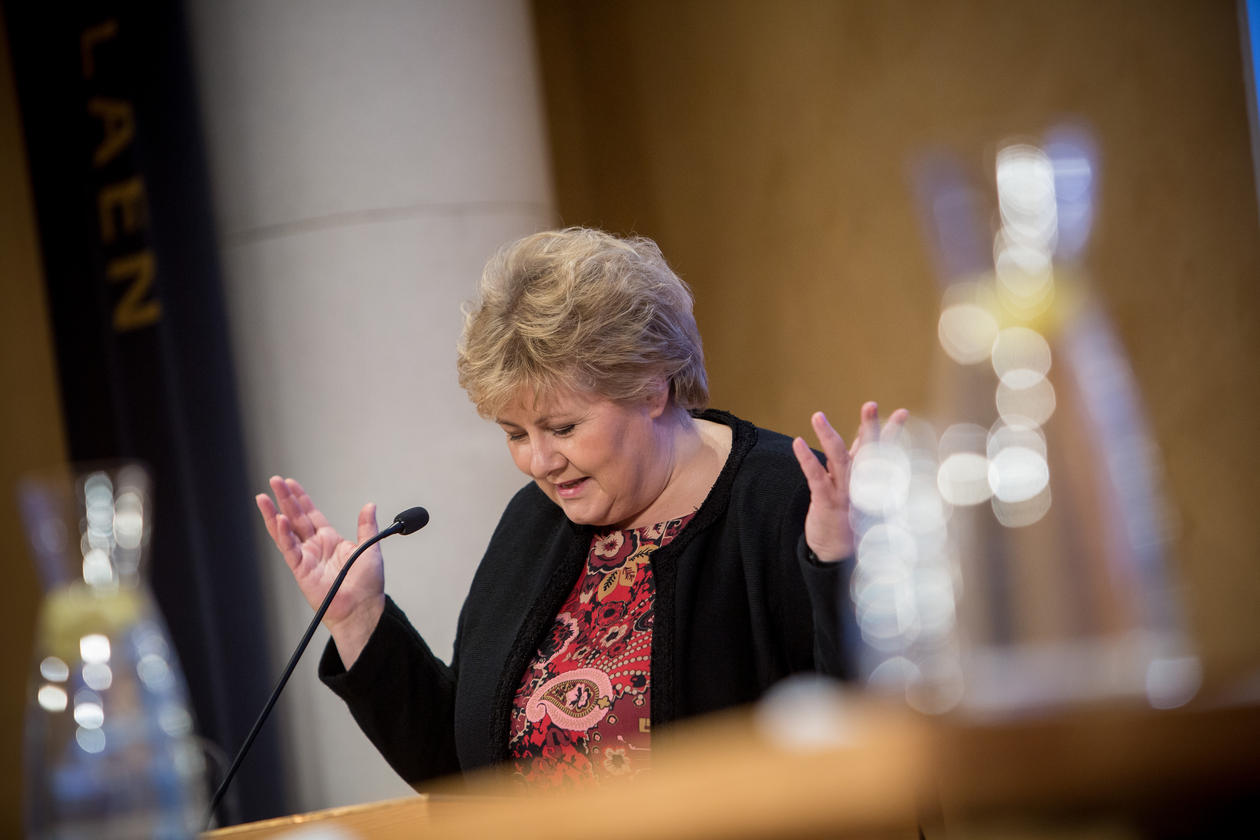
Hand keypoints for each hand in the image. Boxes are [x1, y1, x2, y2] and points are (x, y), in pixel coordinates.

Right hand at [255, 476, 385, 665]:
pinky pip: (290, 550)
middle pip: (296, 518)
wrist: (363, 608)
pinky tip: (278, 519)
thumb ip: (367, 527)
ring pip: (286, 532)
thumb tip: (369, 506)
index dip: (301, 498)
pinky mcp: (301, 570)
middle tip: (274, 481)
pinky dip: (283, 535)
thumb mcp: (371, 548)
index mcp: (330, 540)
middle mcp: (315, 547)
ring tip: (263, 498)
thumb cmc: (367, 584)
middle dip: (285, 499)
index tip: (290, 483)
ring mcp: (306, 558)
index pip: (311, 514)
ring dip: (274, 514)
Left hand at [792, 402, 908, 562]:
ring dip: (828, 436)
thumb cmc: (849, 519)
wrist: (836, 554)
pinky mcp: (826, 503)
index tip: (902, 412)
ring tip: (817, 416)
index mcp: (870, 479)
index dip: (892, 431)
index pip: (883, 451)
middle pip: (867, 451)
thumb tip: (875, 442)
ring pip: (838, 460)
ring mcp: (844, 493)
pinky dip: (806, 459)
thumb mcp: (862, 491)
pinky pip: (815, 477)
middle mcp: (860, 484)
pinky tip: (798, 442)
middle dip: (869, 428)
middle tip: (870, 405)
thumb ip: (865, 465)